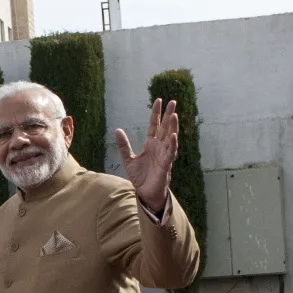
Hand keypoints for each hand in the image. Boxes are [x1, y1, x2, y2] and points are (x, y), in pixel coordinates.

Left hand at [114, 97, 179, 213]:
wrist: (145, 193)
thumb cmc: (140, 177)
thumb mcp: (129, 159)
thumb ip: (124, 145)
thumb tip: (117, 130)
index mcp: (151, 144)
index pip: (154, 125)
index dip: (156, 113)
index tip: (159, 100)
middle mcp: (159, 147)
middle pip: (165, 127)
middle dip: (169, 115)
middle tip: (173, 101)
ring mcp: (164, 155)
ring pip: (170, 138)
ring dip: (173, 127)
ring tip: (174, 115)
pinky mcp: (166, 165)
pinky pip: (170, 153)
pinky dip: (173, 145)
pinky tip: (174, 136)